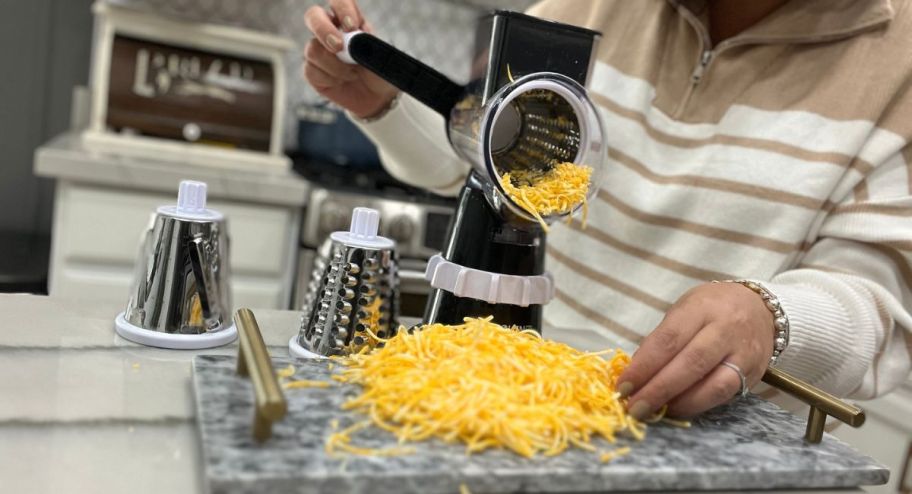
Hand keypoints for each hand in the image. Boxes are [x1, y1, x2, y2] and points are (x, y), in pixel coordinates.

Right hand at [303, 0, 398, 118]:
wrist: (377, 98)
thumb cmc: (379, 71)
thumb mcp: (380, 56)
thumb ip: (366, 45)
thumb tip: (351, 40)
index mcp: (349, 21)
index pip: (339, 2)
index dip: (342, 9)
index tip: (353, 26)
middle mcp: (330, 31)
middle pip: (313, 16)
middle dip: (323, 29)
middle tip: (338, 47)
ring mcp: (318, 50)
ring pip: (313, 49)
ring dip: (335, 65)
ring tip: (353, 74)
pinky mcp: (312, 71)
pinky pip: (310, 70)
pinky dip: (329, 79)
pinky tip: (341, 82)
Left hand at [617, 282, 774, 418]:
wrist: (762, 308)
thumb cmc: (712, 308)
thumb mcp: (684, 310)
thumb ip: (662, 338)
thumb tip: (638, 372)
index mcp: (701, 308)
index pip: (668, 339)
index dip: (643, 366)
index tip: (623, 385)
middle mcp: (725, 330)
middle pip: (689, 364)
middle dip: (657, 389)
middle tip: (633, 406)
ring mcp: (743, 353)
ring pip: (711, 384)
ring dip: (678, 403)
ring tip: (653, 412)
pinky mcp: (754, 373)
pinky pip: (724, 395)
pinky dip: (698, 405)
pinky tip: (678, 409)